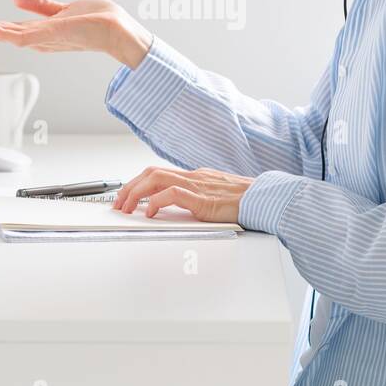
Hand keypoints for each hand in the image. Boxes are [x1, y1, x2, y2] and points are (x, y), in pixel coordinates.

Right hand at [0, 0, 153, 67]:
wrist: (118, 31)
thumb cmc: (96, 22)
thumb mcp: (61, 10)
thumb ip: (40, 6)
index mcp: (38, 33)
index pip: (4, 29)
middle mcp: (38, 39)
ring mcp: (44, 39)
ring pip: (5, 35)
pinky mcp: (53, 35)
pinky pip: (24, 37)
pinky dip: (5, 33)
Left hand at [112, 166, 253, 223]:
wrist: (266, 198)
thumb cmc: (247, 200)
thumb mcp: (217, 196)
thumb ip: (198, 198)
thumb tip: (179, 208)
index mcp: (196, 176)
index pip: (159, 173)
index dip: (138, 183)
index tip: (126, 196)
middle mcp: (193, 176)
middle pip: (151, 172)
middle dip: (129, 187)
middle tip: (118, 204)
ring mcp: (198, 185)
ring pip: (156, 178)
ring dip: (135, 193)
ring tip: (126, 208)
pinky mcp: (203, 199)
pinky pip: (173, 194)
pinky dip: (156, 202)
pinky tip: (150, 213)